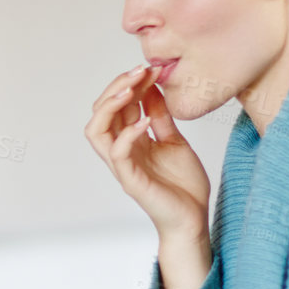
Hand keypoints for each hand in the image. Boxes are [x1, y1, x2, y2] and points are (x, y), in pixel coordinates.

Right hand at [85, 65, 210, 239]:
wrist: (192, 219)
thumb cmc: (183, 186)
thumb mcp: (174, 140)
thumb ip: (161, 117)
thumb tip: (152, 88)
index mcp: (129, 141)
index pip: (116, 106)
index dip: (128, 84)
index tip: (149, 69)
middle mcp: (120, 151)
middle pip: (99, 113)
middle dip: (116, 87)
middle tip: (139, 71)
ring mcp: (123, 166)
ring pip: (96, 131)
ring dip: (110, 106)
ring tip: (131, 89)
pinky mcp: (131, 180)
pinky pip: (118, 153)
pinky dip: (128, 133)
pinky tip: (145, 120)